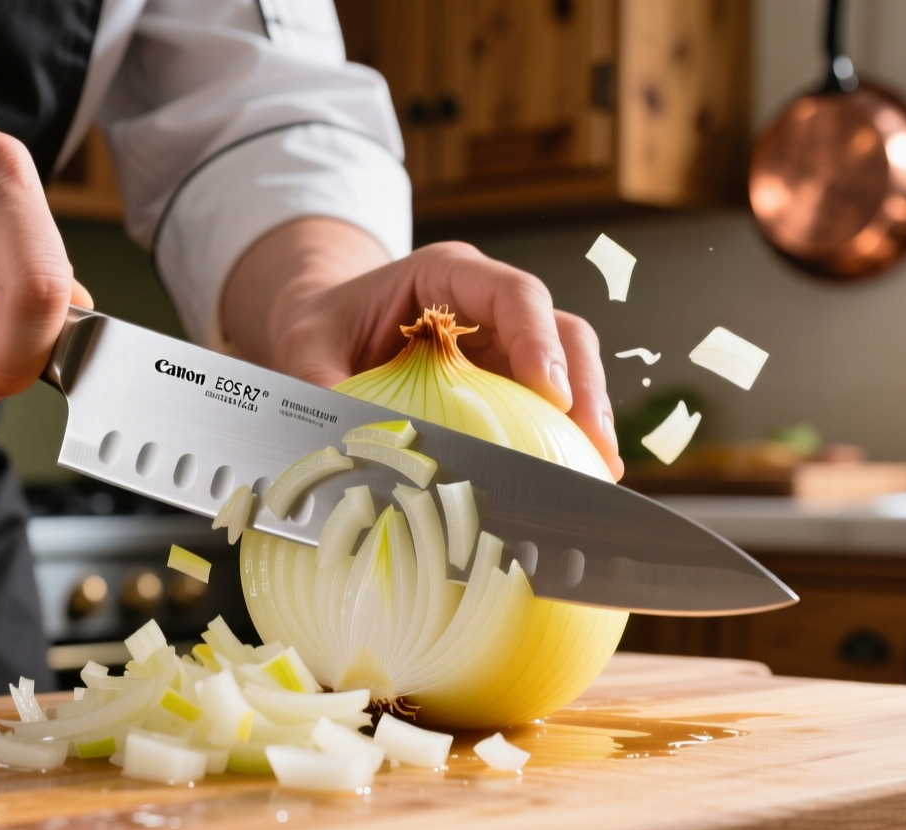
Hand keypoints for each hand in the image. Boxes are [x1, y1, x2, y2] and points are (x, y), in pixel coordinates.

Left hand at [222, 218, 623, 478]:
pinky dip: (565, 439)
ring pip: (570, 369)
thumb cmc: (322, 325)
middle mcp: (488, 307)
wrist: (324, 331)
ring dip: (588, 417)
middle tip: (591, 444)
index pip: (514, 293)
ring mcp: (505, 347)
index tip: (549, 392)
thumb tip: (330, 437)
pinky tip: (574, 477)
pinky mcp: (506, 385)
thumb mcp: (306, 344)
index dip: (538, 339)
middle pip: (561, 332)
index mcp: (447, 276)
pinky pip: (549, 407)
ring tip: (599, 469)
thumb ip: (317, 382)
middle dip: (583, 386)